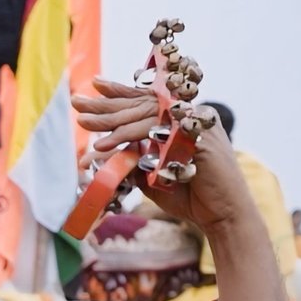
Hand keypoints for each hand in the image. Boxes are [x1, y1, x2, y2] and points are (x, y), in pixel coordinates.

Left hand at [72, 77, 251, 233]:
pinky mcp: (196, 137)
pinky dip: (128, 137)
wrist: (222, 216)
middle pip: (143, 103)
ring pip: (146, 115)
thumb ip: (133, 159)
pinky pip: (156, 132)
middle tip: (78, 102)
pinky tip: (104, 146)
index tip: (95, 84)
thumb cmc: (190, 196)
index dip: (122, 92)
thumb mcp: (151, 174)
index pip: (148, 100)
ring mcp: (196, 123)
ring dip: (112, 120)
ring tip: (83, 123)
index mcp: (183, 119)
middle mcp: (191, 114)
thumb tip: (103, 151)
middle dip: (107, 104)